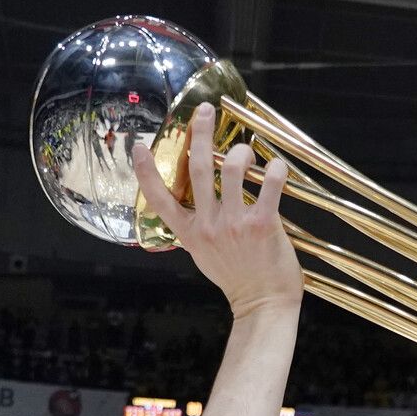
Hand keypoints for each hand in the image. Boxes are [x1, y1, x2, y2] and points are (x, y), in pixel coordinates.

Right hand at [131, 103, 301, 318]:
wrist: (263, 305)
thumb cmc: (237, 279)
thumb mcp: (205, 256)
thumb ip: (197, 230)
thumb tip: (193, 207)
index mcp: (190, 233)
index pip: (159, 199)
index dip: (146, 171)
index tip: (139, 147)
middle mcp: (209, 225)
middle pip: (198, 168)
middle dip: (201, 133)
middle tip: (206, 110)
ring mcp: (235, 224)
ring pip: (233, 169)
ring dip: (241, 152)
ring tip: (246, 151)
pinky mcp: (262, 225)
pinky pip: (270, 185)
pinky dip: (275, 169)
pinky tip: (277, 166)